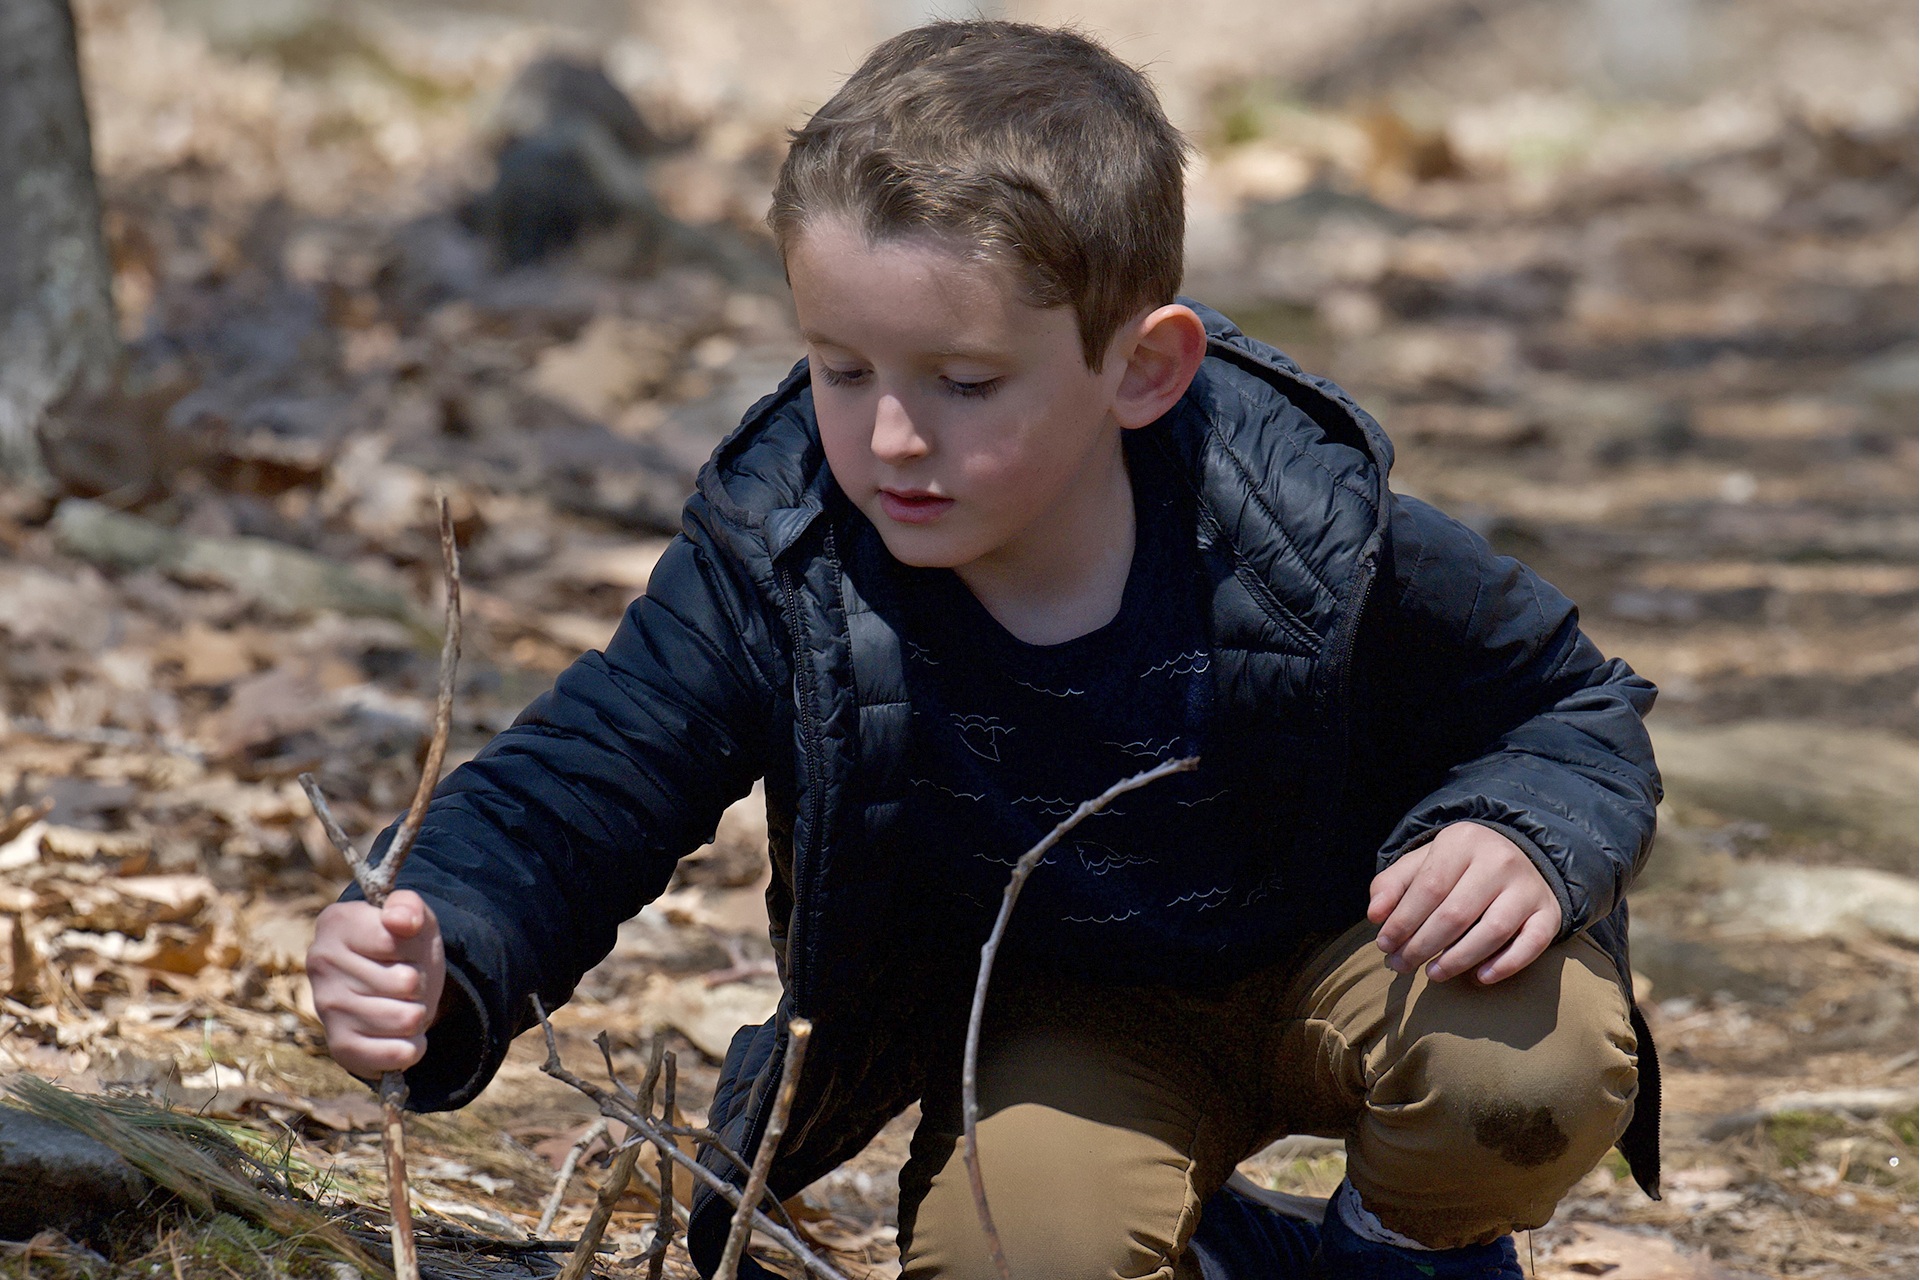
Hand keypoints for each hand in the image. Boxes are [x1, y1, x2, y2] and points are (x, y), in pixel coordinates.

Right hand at [307, 890, 445, 1076]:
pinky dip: (412, 1046)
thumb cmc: (403, 946)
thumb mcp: (415, 916)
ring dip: (419, 1012)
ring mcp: (326, 1008)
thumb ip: (409, 906)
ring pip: (406, 1018)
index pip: (394, 940)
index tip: (403, 943)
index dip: (414, 944)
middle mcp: (321, 964)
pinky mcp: (340, 1046)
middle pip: (406, 982)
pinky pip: (396, 1054)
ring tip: (403, 1002)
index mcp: (336, 923)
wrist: (394, 985)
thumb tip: (401, 921)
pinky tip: (402, 1033)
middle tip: (405, 977)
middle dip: (419, 981)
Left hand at [1367, 823, 1559, 983]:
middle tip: (1401, 966)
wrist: (1517, 855)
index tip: (1384, 945)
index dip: (1402, 921)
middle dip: (1422, 946)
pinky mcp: (1549, 912)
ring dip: (1457, 960)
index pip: (1428, 888)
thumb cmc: (1457, 867)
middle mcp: (1500, 860)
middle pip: (1456, 913)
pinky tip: (1479, 977)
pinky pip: (1532, 944)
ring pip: (1492, 931)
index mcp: (1463, 841)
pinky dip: (1505, 965)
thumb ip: (1392, 885)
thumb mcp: (1422, 863)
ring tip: (1432, 974)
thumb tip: (1375, 915)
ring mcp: (1528, 887)